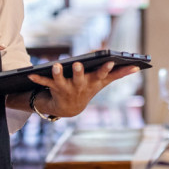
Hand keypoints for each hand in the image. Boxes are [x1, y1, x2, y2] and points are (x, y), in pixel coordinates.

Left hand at [27, 60, 142, 117]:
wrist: (69, 108)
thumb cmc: (89, 88)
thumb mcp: (104, 82)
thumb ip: (120, 73)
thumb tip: (138, 66)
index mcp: (93, 82)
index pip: (102, 75)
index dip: (106, 68)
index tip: (111, 61)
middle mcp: (80, 86)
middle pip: (79, 78)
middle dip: (79, 72)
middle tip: (79, 64)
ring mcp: (66, 88)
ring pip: (61, 80)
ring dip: (58, 73)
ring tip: (56, 65)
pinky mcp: (53, 88)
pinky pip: (44, 82)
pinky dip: (37, 78)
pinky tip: (30, 73)